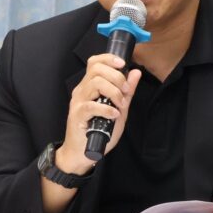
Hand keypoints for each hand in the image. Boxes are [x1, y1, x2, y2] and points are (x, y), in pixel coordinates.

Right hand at [56, 54, 141, 174]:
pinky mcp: (76, 115)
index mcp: (89, 86)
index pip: (94, 62)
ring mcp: (78, 102)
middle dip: (116, 76)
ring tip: (120, 104)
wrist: (83, 153)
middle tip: (126, 90)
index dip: (108, 58)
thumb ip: (126, 91)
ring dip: (113, 92)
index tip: (123, 64)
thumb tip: (136, 72)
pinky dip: (106, 109)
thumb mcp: (118, 108)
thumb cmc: (99, 131)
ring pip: (95, 83)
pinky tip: (114, 115)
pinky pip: (91, 106)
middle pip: (96, 69)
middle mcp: (82, 90)